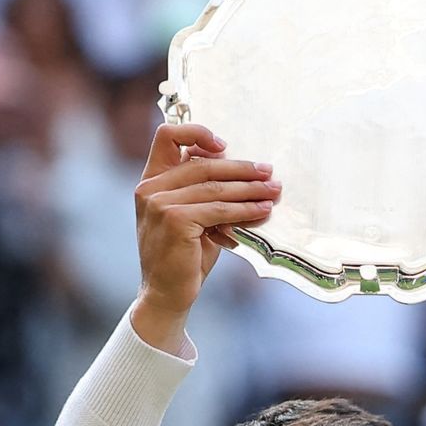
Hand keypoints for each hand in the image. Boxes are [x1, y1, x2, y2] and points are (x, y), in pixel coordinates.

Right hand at [131, 122, 279, 349]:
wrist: (166, 293)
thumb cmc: (183, 256)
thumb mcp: (191, 217)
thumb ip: (204, 193)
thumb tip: (246, 174)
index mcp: (151, 180)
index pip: (167, 136)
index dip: (197, 132)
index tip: (224, 145)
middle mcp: (151, 188)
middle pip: (204, 164)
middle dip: (242, 169)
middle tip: (269, 173)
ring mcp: (160, 203)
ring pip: (216, 187)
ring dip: (250, 189)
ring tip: (274, 191)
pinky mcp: (176, 220)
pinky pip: (220, 209)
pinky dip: (246, 209)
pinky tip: (263, 211)